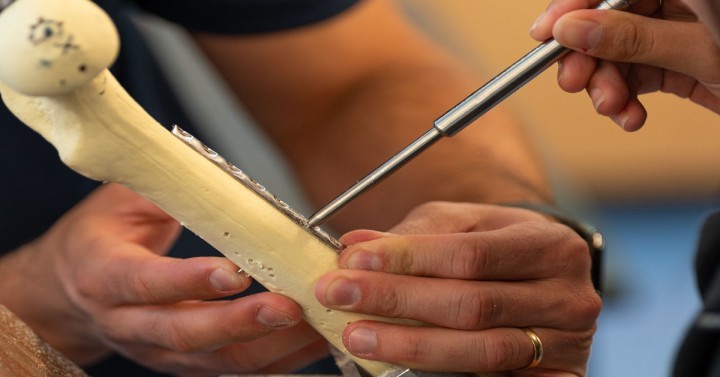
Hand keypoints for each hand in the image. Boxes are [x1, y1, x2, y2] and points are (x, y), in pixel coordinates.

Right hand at [1, 183, 326, 375]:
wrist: (69, 289)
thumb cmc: (100, 236)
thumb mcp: (121, 199)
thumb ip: (166, 187)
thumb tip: (218, 174)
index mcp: (105, 275)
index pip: (147, 284)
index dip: (191, 280)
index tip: (236, 272)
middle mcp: (129, 323)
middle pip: (185, 334)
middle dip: (240, 324)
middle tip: (289, 307)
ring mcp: (157, 350)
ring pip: (215, 361)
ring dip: (270, 347)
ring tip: (315, 326)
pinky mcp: (184, 363)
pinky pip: (233, 370)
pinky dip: (276, 360)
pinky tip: (311, 341)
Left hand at [315, 202, 600, 374]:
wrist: (548, 280)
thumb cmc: (500, 246)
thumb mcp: (467, 224)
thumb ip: (416, 233)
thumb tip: (355, 245)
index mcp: (549, 244)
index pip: (469, 255)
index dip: (408, 260)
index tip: (353, 261)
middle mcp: (568, 296)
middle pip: (472, 305)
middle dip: (397, 302)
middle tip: (340, 296)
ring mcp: (567, 344)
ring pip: (482, 352)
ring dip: (411, 345)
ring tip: (358, 336)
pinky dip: (443, 372)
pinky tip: (399, 365)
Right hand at [530, 0, 719, 130]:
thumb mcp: (696, 49)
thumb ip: (633, 38)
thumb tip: (572, 29)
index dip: (573, 7)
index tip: (545, 34)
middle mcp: (672, 5)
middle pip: (604, 23)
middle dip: (586, 58)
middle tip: (574, 81)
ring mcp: (670, 35)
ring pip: (613, 56)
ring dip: (604, 88)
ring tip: (612, 107)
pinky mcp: (672, 64)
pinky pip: (632, 79)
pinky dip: (624, 103)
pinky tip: (630, 116)